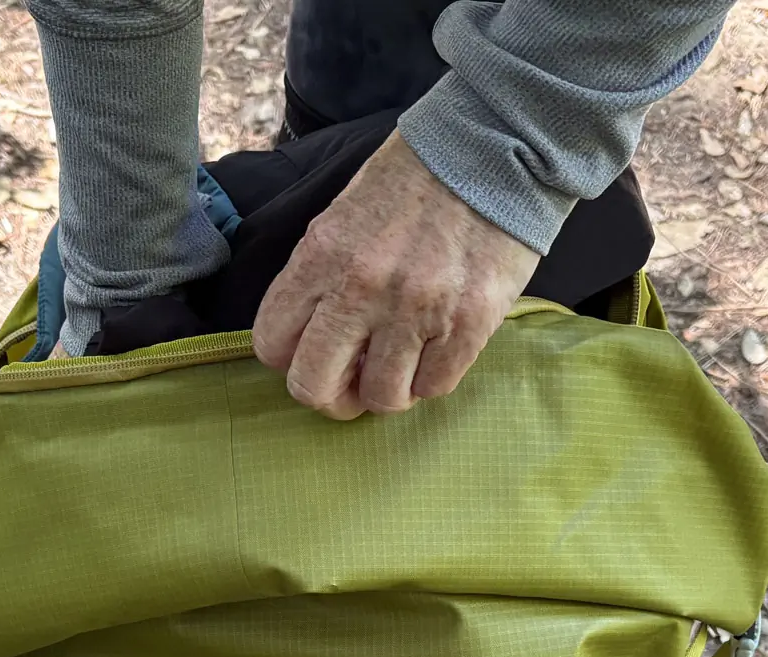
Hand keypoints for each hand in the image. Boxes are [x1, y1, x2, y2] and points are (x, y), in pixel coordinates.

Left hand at [253, 132, 540, 419]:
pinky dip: (433, 377)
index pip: (273, 344)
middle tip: (354, 382)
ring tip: (404, 361)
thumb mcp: (344, 215)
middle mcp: (361, 288)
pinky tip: (438, 348)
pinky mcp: (468, 324)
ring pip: (381, 397)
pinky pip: (435, 387)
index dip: (292, 359)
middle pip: (315, 387)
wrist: (494, 147)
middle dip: (332, 396)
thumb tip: (316, 340)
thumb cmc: (415, 180)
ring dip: (389, 389)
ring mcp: (416, 310)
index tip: (316, 353)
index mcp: (321, 256)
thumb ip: (321, 276)